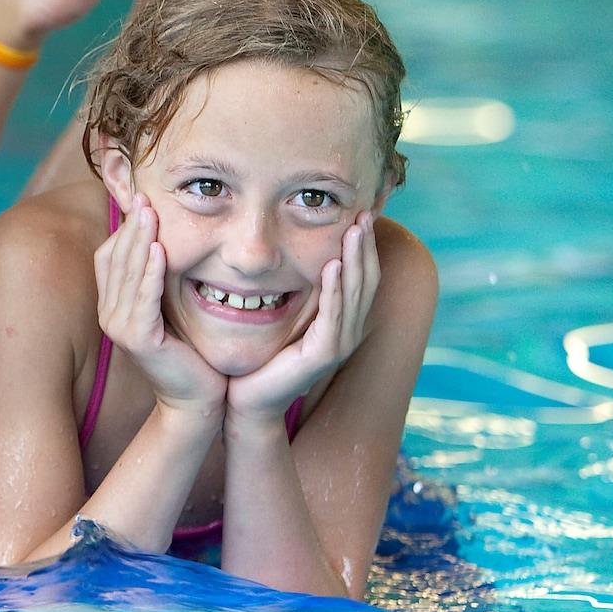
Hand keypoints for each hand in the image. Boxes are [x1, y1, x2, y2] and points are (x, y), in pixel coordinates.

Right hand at [94, 196, 225, 416]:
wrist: (196, 399)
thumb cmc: (188, 351)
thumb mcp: (168, 307)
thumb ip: (157, 279)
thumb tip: (162, 239)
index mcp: (112, 305)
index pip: (109, 256)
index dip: (123, 228)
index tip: (142, 200)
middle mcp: (108, 314)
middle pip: (115, 259)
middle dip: (131, 226)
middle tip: (144, 196)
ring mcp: (119, 328)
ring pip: (128, 274)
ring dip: (139, 241)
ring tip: (151, 213)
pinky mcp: (138, 340)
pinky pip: (144, 298)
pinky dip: (151, 272)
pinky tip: (161, 250)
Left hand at [228, 213, 380, 421]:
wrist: (247, 399)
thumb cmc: (259, 356)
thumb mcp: (281, 313)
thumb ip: (294, 289)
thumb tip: (291, 250)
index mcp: (340, 319)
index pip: (360, 275)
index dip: (363, 245)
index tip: (360, 212)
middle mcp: (346, 330)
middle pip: (366, 279)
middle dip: (365, 245)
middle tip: (365, 212)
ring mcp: (338, 344)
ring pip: (355, 294)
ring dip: (355, 260)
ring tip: (355, 230)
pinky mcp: (323, 355)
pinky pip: (333, 316)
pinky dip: (336, 290)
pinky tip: (334, 266)